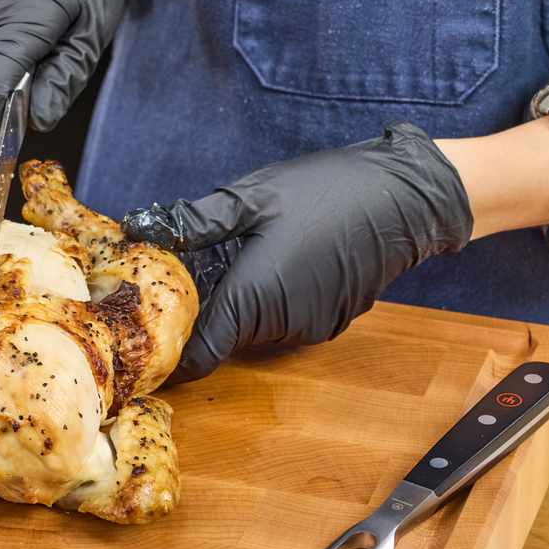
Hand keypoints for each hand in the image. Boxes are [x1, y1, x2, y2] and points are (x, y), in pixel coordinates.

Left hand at [122, 124, 473, 382]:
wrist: (405, 197)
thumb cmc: (326, 191)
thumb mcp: (251, 197)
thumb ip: (194, 221)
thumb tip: (142, 228)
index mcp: (251, 298)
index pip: (197, 357)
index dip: (171, 356)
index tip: (149, 342)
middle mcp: (279, 326)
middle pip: (223, 340)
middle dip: (204, 316)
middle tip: (188, 277)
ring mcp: (309, 328)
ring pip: (254, 331)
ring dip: (240, 305)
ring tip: (237, 260)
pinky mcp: (330, 323)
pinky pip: (284, 322)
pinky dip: (272, 302)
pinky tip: (277, 262)